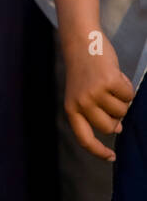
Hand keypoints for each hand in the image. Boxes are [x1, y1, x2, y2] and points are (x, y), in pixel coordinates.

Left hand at [63, 36, 133, 161]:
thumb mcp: (82, 94)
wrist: (81, 42)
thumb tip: (117, 128)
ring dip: (122, 99)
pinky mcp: (108, 82)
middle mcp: (81, 103)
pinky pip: (129, 95)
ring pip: (122, 111)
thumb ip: (95, 113)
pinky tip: (115, 75)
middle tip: (110, 99)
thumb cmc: (84, 70)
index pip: (84, 139)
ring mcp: (94, 93)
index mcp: (71, 109)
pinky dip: (127, 86)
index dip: (98, 151)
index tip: (111, 157)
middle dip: (116, 116)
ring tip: (109, 84)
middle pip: (109, 127)